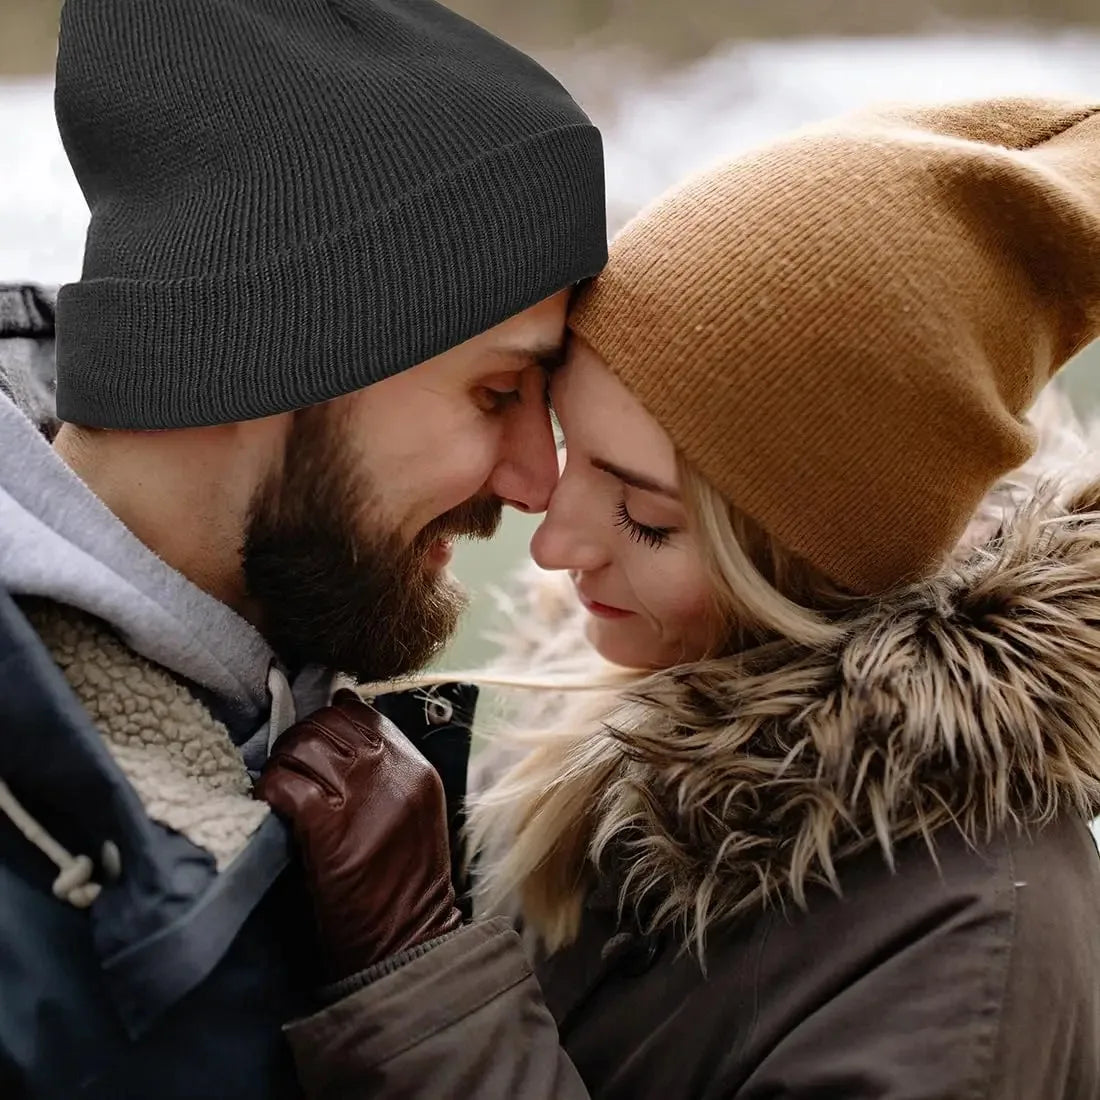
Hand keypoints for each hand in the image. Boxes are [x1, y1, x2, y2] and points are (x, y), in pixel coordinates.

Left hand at [255, 690, 461, 979]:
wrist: (407, 943)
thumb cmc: (402, 884)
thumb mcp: (411, 813)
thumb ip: (384, 768)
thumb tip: (339, 710)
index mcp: (416, 767)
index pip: (360, 713)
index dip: (325, 724)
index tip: (311, 748)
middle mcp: (393, 771)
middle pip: (326, 724)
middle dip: (297, 742)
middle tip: (285, 771)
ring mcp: (363, 795)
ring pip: (302, 747)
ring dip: (280, 766)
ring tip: (278, 791)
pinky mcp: (331, 825)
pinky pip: (286, 785)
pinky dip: (269, 792)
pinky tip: (270, 810)